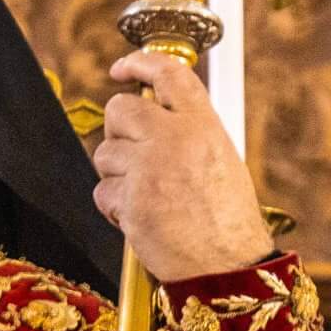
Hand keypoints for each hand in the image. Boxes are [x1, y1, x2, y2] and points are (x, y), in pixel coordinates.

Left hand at [91, 49, 272, 282]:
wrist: (228, 266)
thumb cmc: (227, 221)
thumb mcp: (221, 159)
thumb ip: (189, 132)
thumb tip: (154, 118)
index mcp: (203, 125)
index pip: (168, 74)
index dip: (140, 63)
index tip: (122, 69)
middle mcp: (174, 138)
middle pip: (120, 109)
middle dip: (117, 131)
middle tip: (131, 154)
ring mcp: (149, 168)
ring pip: (105, 154)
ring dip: (116, 175)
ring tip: (145, 197)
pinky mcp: (131, 200)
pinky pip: (102, 192)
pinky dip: (113, 207)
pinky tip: (139, 218)